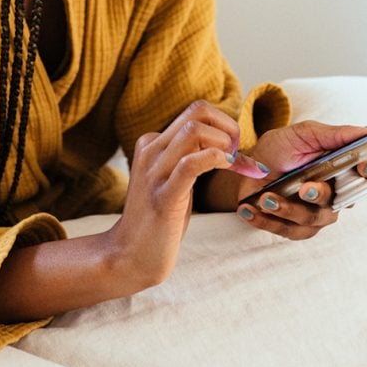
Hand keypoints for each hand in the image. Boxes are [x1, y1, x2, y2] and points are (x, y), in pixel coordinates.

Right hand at [111, 100, 269, 289]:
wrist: (129, 256)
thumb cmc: (159, 220)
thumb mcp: (174, 180)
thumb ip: (191, 158)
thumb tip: (231, 147)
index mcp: (153, 143)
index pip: (196, 111)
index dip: (224, 125)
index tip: (235, 150)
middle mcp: (151, 150)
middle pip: (197, 111)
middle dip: (228, 127)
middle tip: (237, 155)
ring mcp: (154, 172)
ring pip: (195, 130)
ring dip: (224, 144)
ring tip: (232, 165)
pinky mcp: (163, 197)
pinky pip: (191, 164)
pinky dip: (216, 159)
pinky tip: (226, 169)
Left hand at [234, 121, 366, 240]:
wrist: (246, 169)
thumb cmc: (277, 150)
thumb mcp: (303, 134)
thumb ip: (336, 135)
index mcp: (339, 170)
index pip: (364, 174)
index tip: (361, 165)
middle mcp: (331, 194)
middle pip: (338, 201)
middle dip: (320, 195)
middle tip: (304, 188)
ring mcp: (314, 214)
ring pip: (312, 219)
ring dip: (288, 209)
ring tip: (266, 198)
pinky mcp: (294, 228)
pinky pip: (287, 231)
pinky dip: (267, 220)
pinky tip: (250, 209)